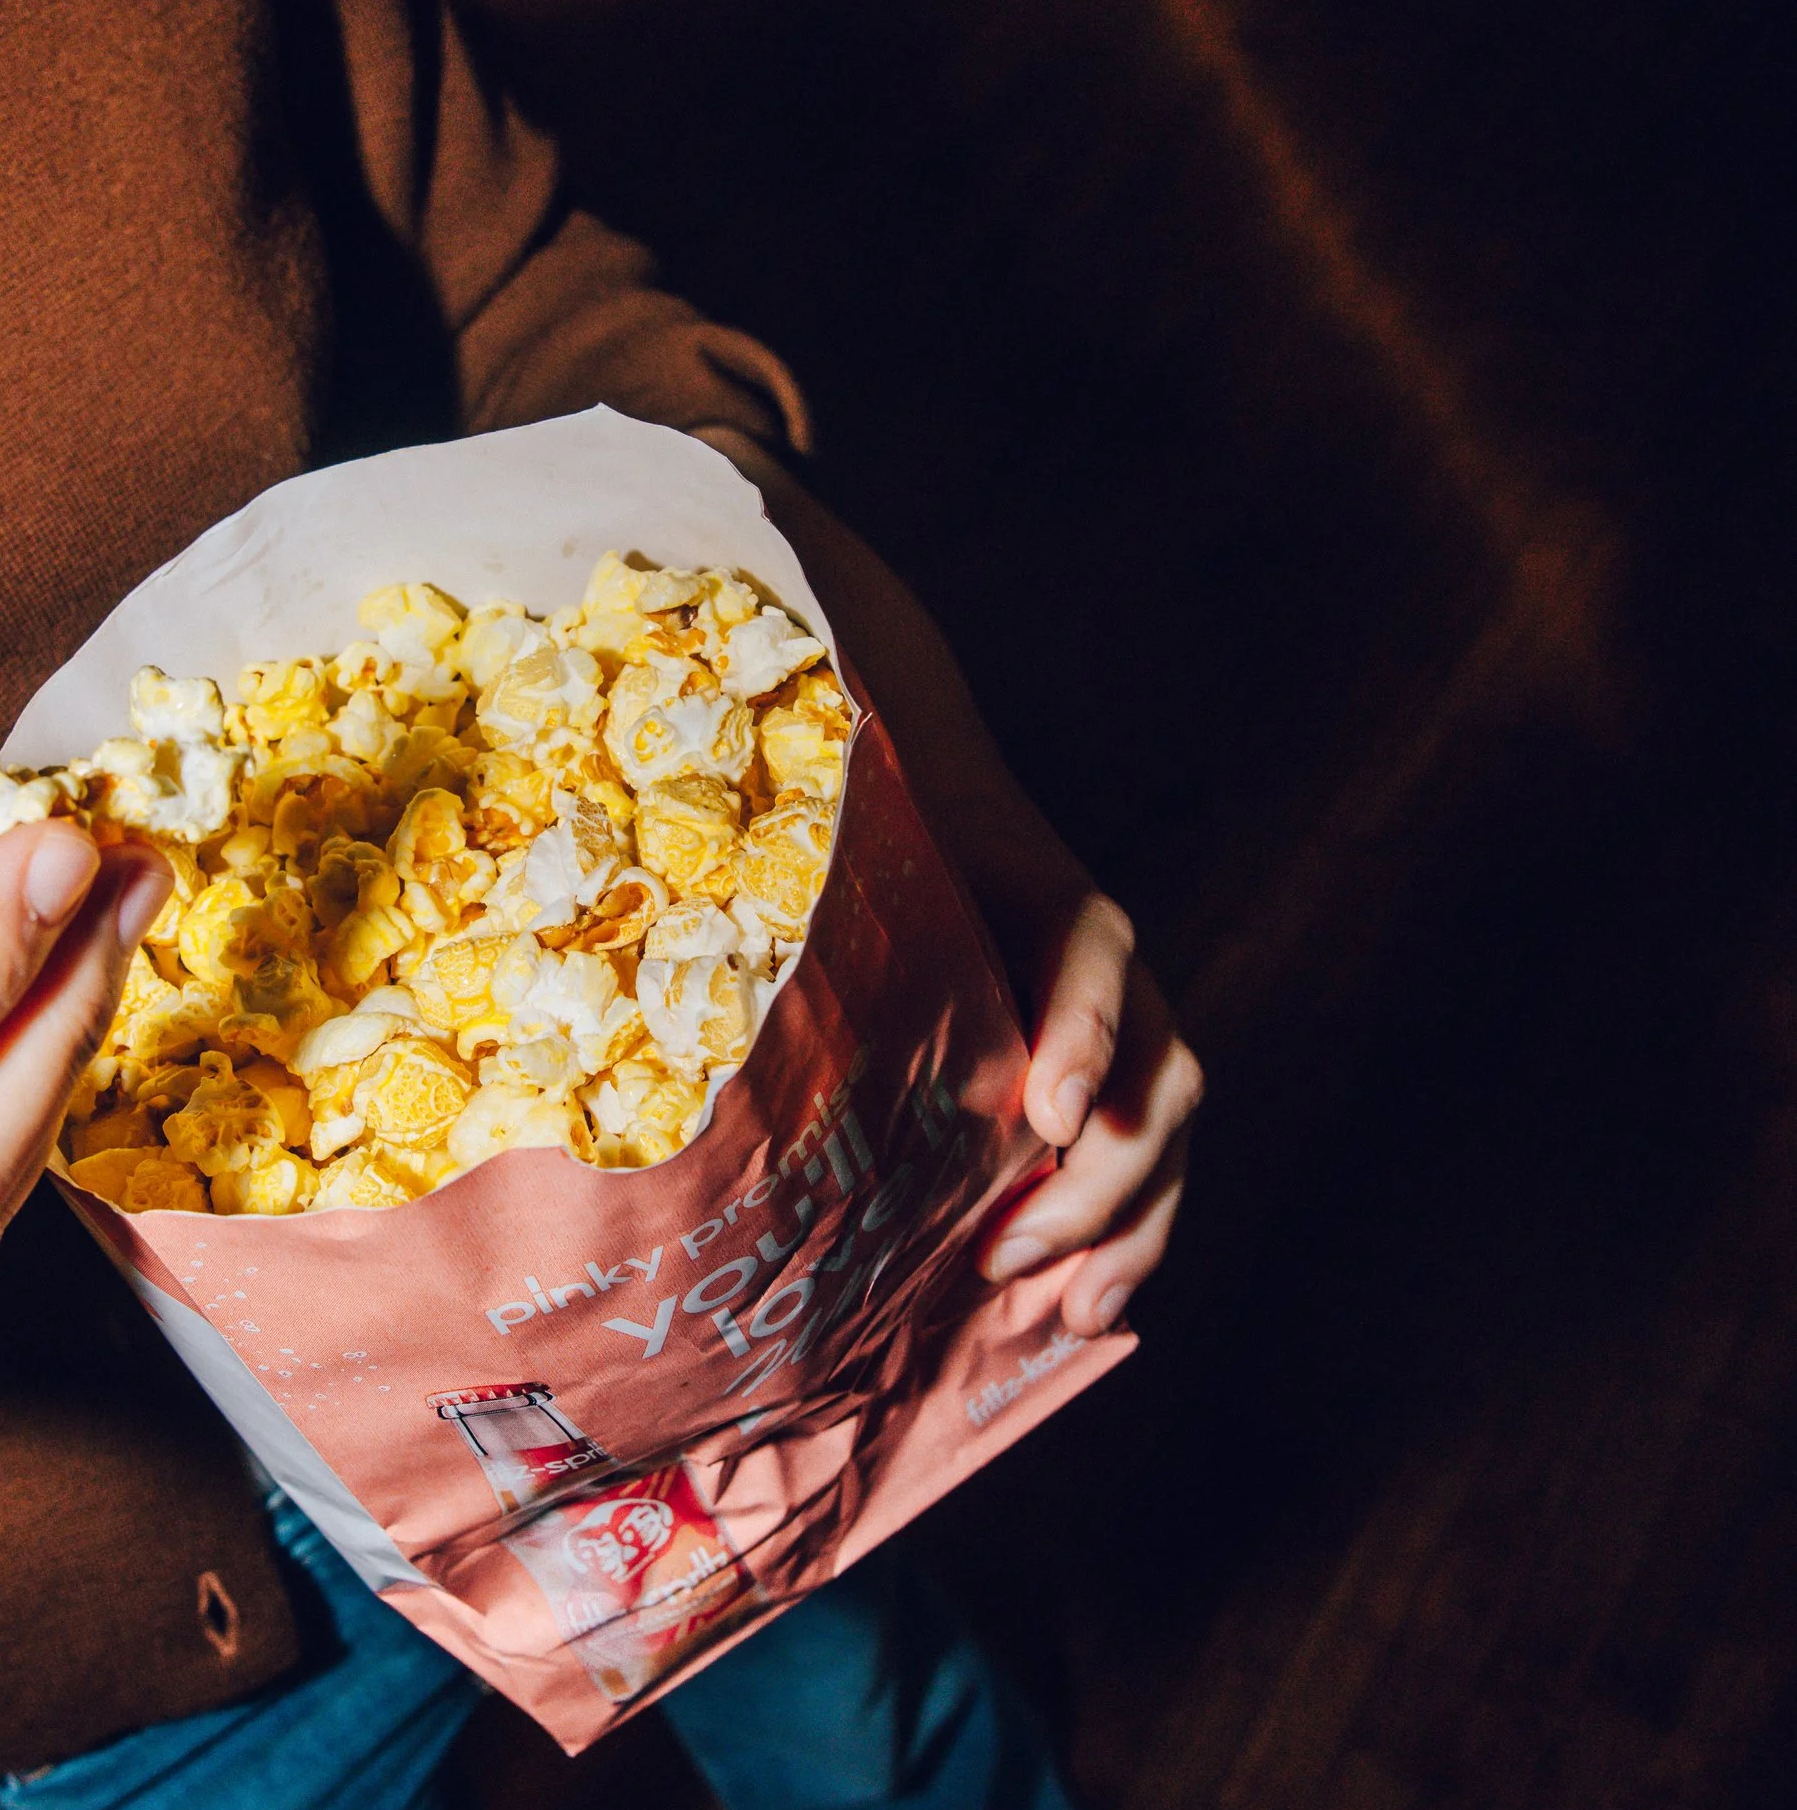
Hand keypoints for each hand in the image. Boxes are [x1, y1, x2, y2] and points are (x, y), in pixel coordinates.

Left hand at [695, 429, 1203, 1336]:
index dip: (1086, 1024)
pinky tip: (1032, 1323)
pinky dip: (1086, 1240)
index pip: (1091, 940)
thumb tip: (658, 486)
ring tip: (1045, 1315)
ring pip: (1146, 1119)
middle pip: (1151, 1060)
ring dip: (1114, 1228)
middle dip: (1111, 1176)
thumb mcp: (759, 624)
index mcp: (1002, 844)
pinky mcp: (1008, 1049)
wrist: (812, 652)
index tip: (1038, 1111)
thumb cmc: (778, 656)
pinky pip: (1087, 1157)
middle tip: (1021, 1260)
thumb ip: (721, 571)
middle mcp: (1048, 927)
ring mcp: (1048, 993)